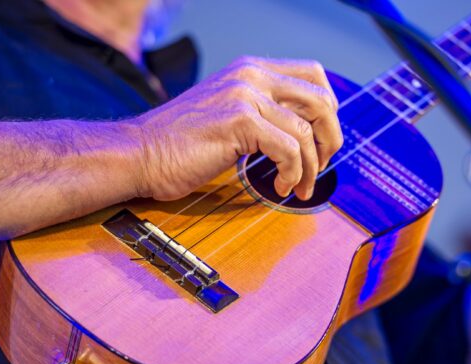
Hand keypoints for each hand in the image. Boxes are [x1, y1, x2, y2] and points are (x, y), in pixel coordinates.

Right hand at [129, 56, 341, 200]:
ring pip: (306, 130)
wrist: (140, 154)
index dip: (328, 109)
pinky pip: (288, 150)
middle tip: (321, 166)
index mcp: (250, 70)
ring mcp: (245, 95)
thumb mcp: (228, 113)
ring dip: (311, 167)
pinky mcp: (239, 121)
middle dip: (330, 139)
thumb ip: (262, 112)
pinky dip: (292, 174)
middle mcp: (251, 75)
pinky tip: (280, 187)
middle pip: (321, 99)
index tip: (322, 140)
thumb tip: (302, 132)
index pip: (314, 75)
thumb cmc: (179, 144)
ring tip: (298, 186)